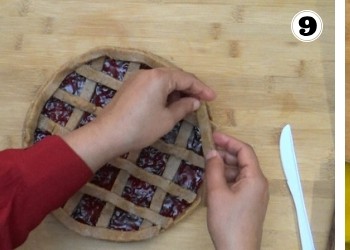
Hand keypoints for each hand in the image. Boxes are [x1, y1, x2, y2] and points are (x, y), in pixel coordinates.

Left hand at [63, 68, 214, 170]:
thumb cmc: (141, 127)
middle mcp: (148, 73)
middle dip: (190, 88)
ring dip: (178, 90)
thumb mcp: (167, 119)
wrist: (107, 135)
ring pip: (164, 81)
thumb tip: (194, 101)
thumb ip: (184, 107)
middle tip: (203, 99)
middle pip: (175, 77)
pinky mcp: (130, 87)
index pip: (187, 79)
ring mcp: (137, 79)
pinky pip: (154, 85)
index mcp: (160, 77)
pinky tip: (171, 103)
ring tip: (190, 102)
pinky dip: (165, 92)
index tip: (213, 98)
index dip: (202, 89)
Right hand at [205, 132, 268, 249]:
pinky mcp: (250, 203)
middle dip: (226, 153)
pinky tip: (214, 181)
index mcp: (255, 178)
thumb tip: (212, 152)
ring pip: (240, 173)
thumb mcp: (217, 193)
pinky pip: (240, 184)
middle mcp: (259, 184)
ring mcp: (256, 194)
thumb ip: (214, 169)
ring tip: (207, 165)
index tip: (213, 135)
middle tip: (208, 148)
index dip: (229, 141)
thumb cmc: (229, 223)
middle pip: (244, 160)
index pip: (245, 151)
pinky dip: (227, 179)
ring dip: (225, 166)